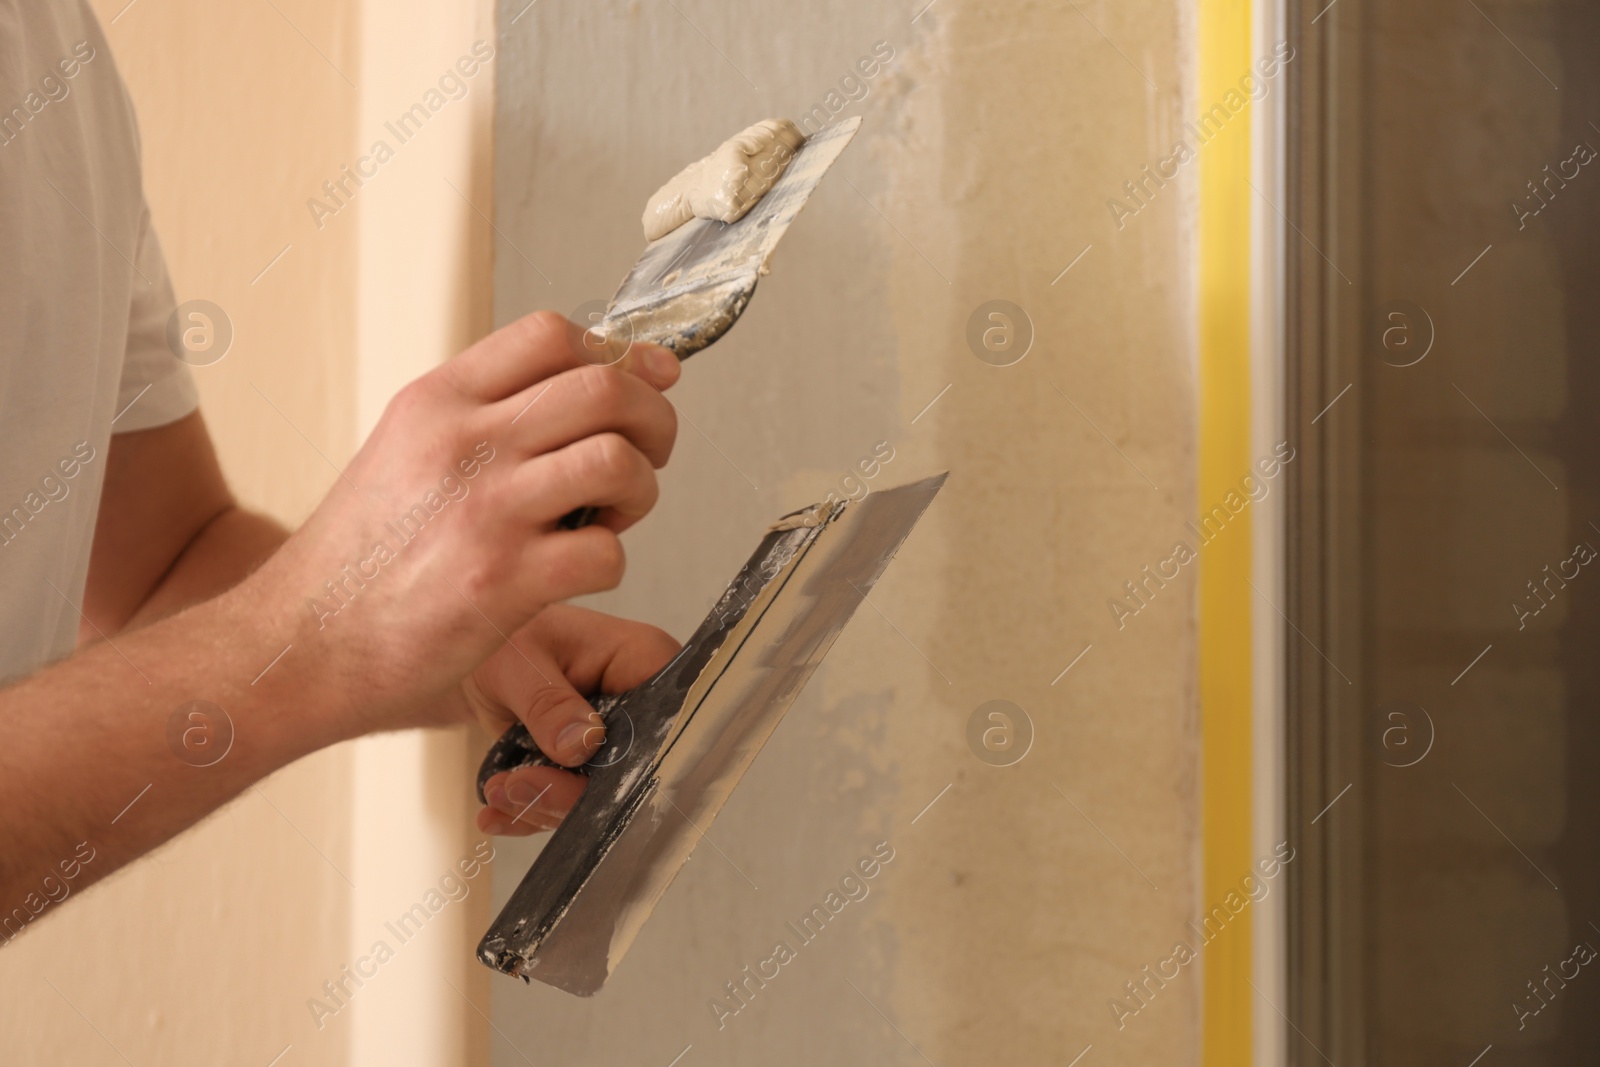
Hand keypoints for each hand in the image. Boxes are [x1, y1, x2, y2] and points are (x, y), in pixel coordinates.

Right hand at [246, 311, 680, 740]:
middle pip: (606, 387)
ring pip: (618, 460)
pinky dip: (612, 565)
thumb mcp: (404, 450)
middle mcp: (462, 442)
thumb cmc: (362, 557)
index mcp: (438, 401)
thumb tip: (593, 381)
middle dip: (653, 421)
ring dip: (641, 491)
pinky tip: (578, 574)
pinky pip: (606, 553)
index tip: (646, 384)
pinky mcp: (502, 582)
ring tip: (612, 518)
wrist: (299, 644)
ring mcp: (484, 510)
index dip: (619, 356)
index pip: (553, 333)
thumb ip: (483, 416)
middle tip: (645, 459)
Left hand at [461, 604, 679, 834]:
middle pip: (635, 768)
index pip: (670, 714)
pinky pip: (571, 804)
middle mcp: (638, 705)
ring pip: (601, 795)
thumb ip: (547, 702)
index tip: (586, 779)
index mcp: (639, 660)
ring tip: (499, 790)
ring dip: (545, 803)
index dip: (643, 756)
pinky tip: (499, 810)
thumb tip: (581, 745)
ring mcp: (616, 741)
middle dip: (574, 792)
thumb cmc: (505, 639)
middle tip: (519, 788)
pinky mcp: (588, 768)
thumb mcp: (516, 662)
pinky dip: (532, 812)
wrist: (478, 656)